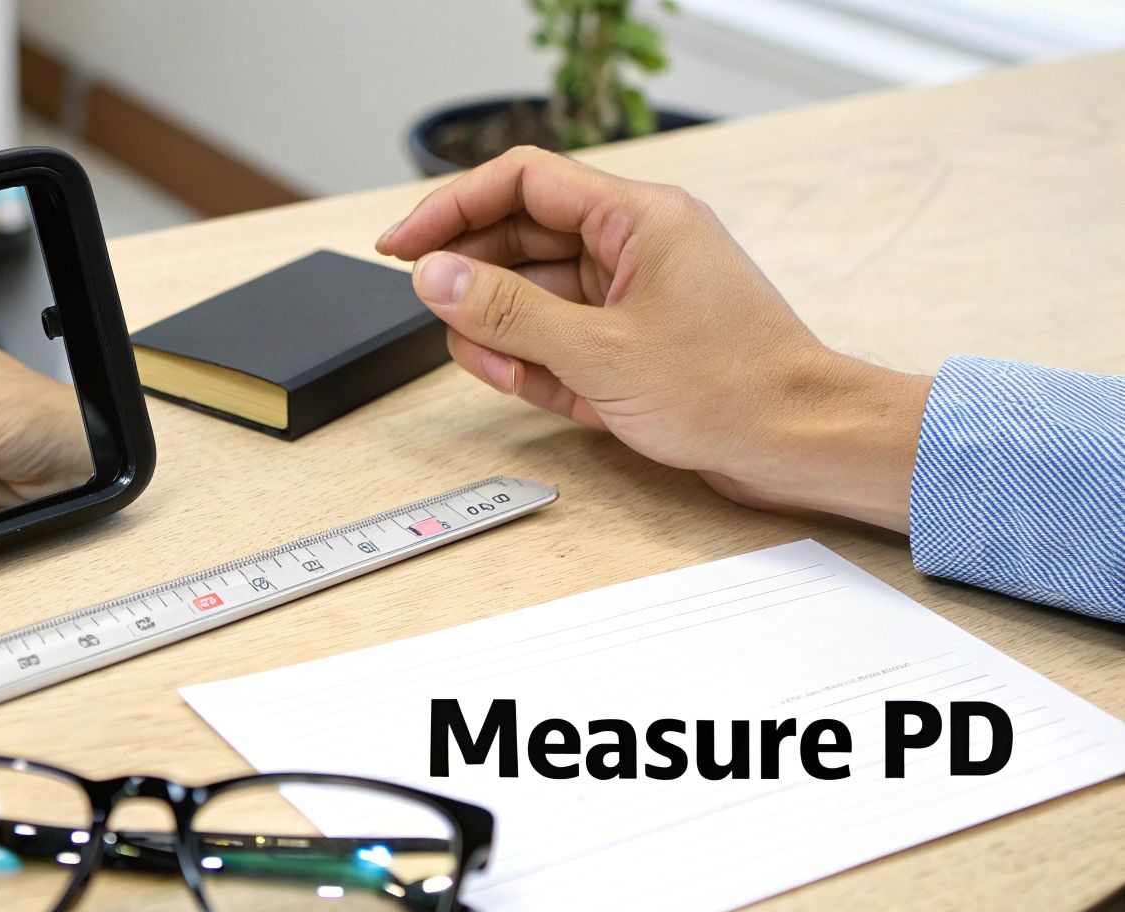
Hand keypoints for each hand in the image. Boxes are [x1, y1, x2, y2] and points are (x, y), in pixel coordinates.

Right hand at [376, 146, 932, 531]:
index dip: (450, 207)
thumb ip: (507, 311)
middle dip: (472, 282)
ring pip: (532, 295)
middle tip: (435, 315)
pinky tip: (530, 386)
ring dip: (501, 333)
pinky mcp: (630, 341)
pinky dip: (532, 362)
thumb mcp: (598, 351)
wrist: (797, 443)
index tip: (400, 245)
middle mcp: (634, 246)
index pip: (521, 183)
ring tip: (501, 369)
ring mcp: (631, 295)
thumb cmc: (732, 388)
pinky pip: (557, 336)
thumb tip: (436, 276)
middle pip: (518, 239)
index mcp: (637, 218)